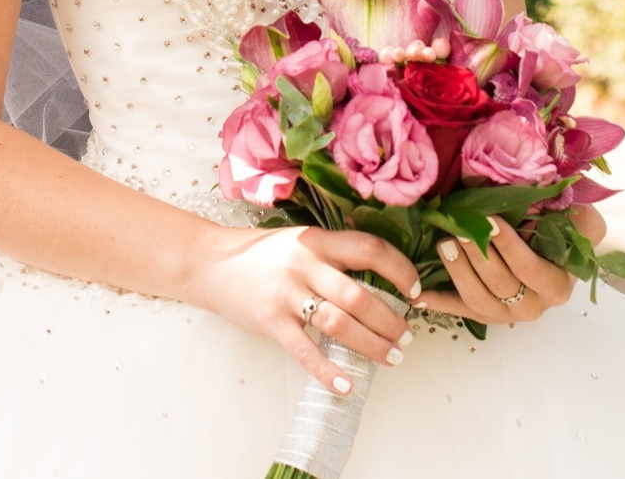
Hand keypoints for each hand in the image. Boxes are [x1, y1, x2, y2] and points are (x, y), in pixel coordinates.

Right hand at [183, 224, 422, 391]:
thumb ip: (333, 254)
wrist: (210, 263)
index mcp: (317, 240)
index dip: (400, 270)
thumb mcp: (299, 241)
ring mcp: (287, 293)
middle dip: (390, 321)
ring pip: (340, 323)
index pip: (370, 250)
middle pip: (360, 295)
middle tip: (406, 337)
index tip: (415, 291)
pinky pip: (306, 351)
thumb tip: (379, 280)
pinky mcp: (271, 321)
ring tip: (391, 357)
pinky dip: (329, 371)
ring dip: (371, 345)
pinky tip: (346, 385)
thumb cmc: (261, 254)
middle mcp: (305, 264)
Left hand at [417, 214, 600, 327]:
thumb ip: (576, 215)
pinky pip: (459, 310)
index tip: (490, 221)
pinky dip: (438, 302)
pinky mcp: (486, 314)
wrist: (557, 257)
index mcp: (556, 285)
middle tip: (460, 229)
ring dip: (458, 271)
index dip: (509, 246)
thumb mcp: (579, 221)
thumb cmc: (565, 235)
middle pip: (500, 284)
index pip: (530, 269)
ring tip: (444, 244)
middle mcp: (533, 306)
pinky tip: (418, 293)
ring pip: (477, 298)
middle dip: (477, 254)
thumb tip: (556, 199)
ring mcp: (507, 314)